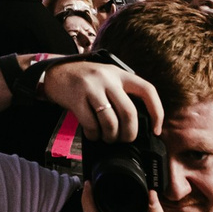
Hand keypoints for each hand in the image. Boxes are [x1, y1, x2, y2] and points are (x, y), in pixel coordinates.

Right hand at [38, 58, 164, 144]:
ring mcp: (91, 87)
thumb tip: (138, 122)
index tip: (155, 129)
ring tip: (108, 138)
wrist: (55, 72)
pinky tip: (93, 134)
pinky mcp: (76, 98)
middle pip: (129, 112)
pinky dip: (94, 135)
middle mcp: (108, 78)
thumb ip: (122, 92)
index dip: (156, 112)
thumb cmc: (85, 80)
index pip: (147, 90)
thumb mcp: (107, 77)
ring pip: (110, 121)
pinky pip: (91, 124)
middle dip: (129, 133)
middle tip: (125, 139)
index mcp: (120, 74)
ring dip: (111, 136)